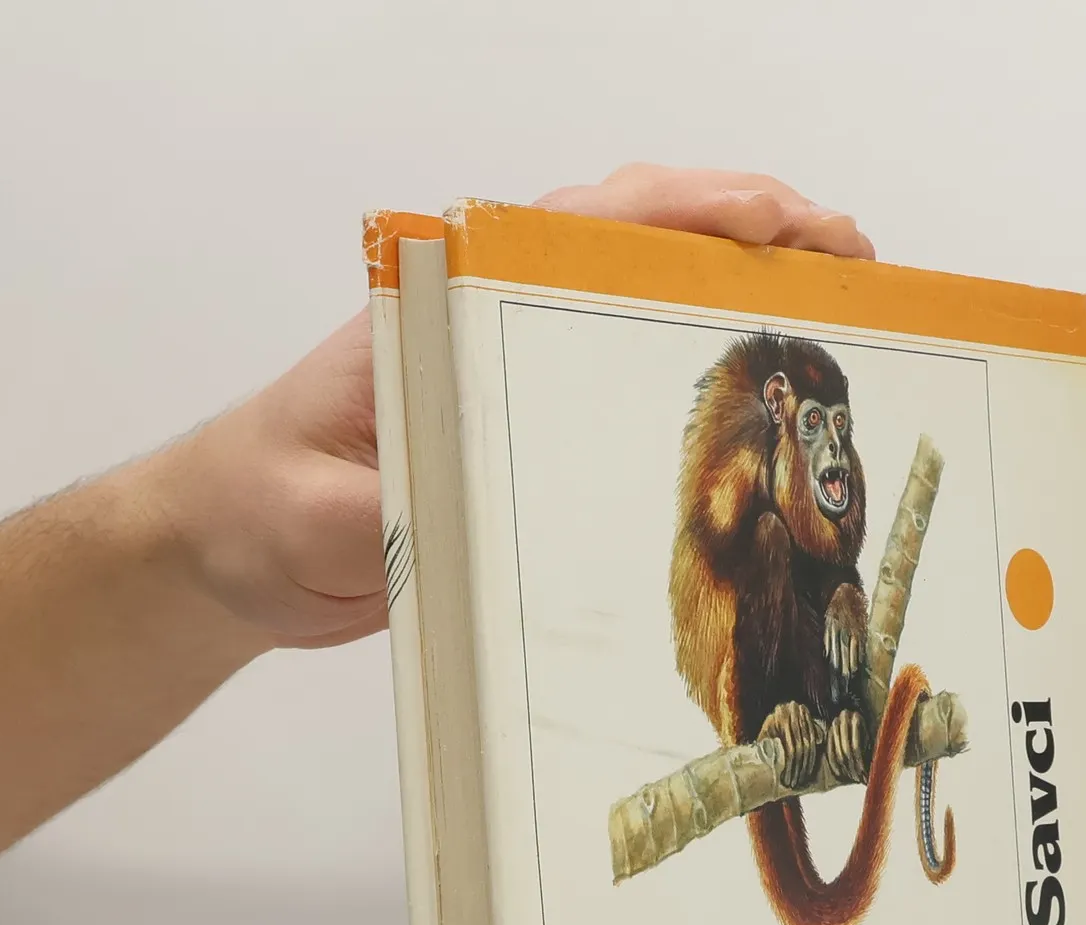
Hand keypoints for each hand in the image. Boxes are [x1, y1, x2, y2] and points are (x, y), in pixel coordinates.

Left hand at [149, 165, 874, 654]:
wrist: (228, 551)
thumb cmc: (258, 509)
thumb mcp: (319, 514)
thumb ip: (387, 508)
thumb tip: (463, 511)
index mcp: (447, 304)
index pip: (584, 225)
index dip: (693, 212)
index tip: (781, 223)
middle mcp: (494, 320)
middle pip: (642, 244)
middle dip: (758, 238)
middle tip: (857, 266)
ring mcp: (516, 371)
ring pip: (647, 305)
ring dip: (747, 299)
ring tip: (847, 316)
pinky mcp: (529, 431)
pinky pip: (631, 388)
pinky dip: (707, 380)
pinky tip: (767, 406)